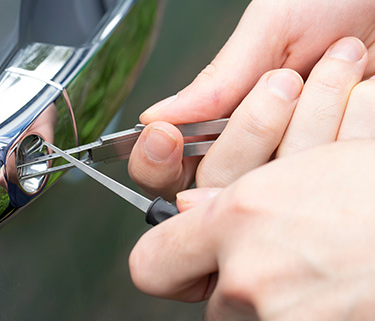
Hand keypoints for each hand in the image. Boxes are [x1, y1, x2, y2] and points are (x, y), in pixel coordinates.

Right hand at [129, 0, 374, 198]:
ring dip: (310, 115)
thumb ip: (216, 78)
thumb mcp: (271, 27)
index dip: (155, 161)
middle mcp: (258, 148)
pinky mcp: (340, 170)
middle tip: (285, 82)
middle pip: (217, 186)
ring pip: (276, 181)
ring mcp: (300, 163)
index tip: (163, 136)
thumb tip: (155, 115)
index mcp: (224, 116)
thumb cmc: (340, 0)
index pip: (170, 164)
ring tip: (338, 64)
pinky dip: (347, 124)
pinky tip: (360, 90)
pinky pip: (328, 174)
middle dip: (250, 131)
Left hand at [129, 141, 374, 319]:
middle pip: (208, 302)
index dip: (165, 261)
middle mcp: (248, 281)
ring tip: (319, 269)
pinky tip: (335, 286)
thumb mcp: (302, 170)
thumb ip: (230, 204)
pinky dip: (303, 310)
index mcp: (237, 222)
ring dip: (271, 303)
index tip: (178, 258)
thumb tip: (187, 212)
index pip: (149, 266)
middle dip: (234, 284)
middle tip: (280, 260)